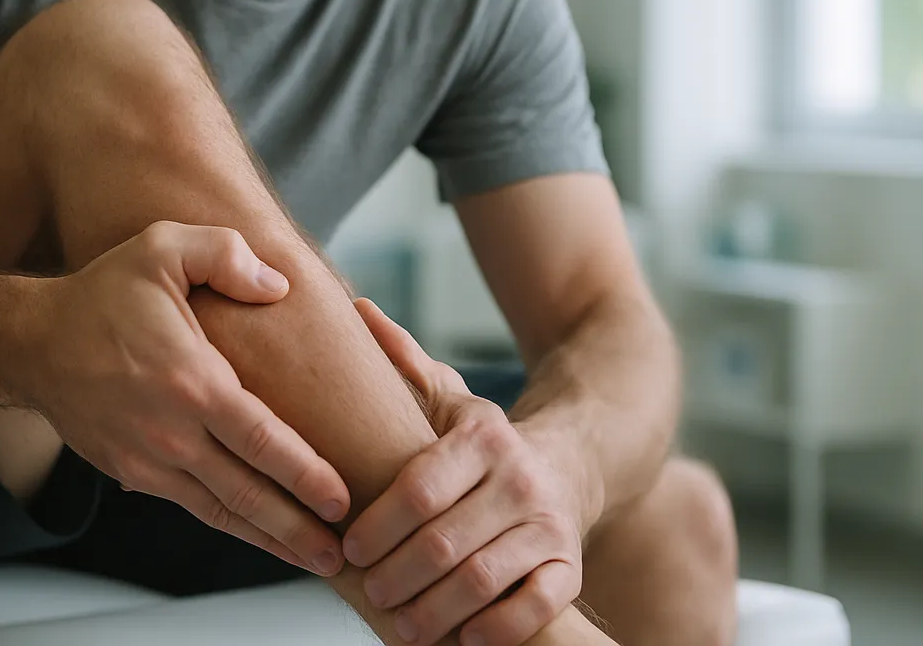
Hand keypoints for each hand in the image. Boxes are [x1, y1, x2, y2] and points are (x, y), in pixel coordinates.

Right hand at [25, 220, 349, 575]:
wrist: (32, 342)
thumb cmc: (104, 292)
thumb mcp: (163, 246)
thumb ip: (227, 254)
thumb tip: (279, 286)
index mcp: (189, 379)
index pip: (259, 438)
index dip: (304, 474)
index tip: (342, 498)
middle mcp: (170, 431)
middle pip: (246, 492)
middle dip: (298, 528)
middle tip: (344, 555)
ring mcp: (149, 460)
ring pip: (221, 511)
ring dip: (271, 541)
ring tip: (316, 562)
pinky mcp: (133, 473)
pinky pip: (193, 506)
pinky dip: (232, 526)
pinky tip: (263, 534)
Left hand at [343, 299, 586, 645]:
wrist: (574, 463)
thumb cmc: (485, 444)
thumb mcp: (447, 400)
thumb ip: (402, 364)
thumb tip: (355, 310)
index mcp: (482, 438)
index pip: (418, 488)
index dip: (376, 526)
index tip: (347, 548)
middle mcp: (519, 478)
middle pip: (443, 542)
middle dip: (395, 577)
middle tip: (367, 594)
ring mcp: (549, 525)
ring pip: (481, 580)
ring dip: (433, 613)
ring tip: (400, 626)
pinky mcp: (572, 567)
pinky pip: (535, 608)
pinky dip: (496, 630)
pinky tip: (463, 638)